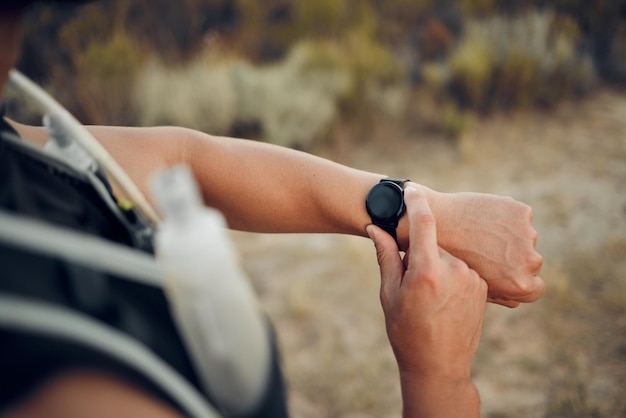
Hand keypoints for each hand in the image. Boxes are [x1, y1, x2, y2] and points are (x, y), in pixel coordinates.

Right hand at [367, 187, 485, 416]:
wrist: (439, 365)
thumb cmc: (406, 331)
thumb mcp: (389, 293)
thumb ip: (386, 256)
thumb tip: (375, 227)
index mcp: (427, 270)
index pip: (423, 221)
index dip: (416, 200)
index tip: (410, 188)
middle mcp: (454, 269)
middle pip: (433, 242)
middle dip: (419, 251)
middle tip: (409, 278)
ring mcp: (472, 278)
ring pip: (449, 256)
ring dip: (436, 264)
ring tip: (429, 295)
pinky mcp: (484, 286)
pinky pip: (463, 268)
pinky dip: (451, 274)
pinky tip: (443, 298)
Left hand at [403, 186, 543, 307]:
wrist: (432, 224)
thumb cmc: (447, 261)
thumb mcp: (474, 287)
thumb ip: (499, 295)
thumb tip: (515, 300)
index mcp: (520, 285)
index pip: (535, 287)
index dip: (518, 278)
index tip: (501, 269)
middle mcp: (529, 261)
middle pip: (531, 261)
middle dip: (514, 255)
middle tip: (485, 249)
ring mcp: (526, 234)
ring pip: (525, 236)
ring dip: (510, 234)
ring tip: (479, 233)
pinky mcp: (521, 211)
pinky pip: (519, 215)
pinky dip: (505, 214)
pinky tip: (481, 218)